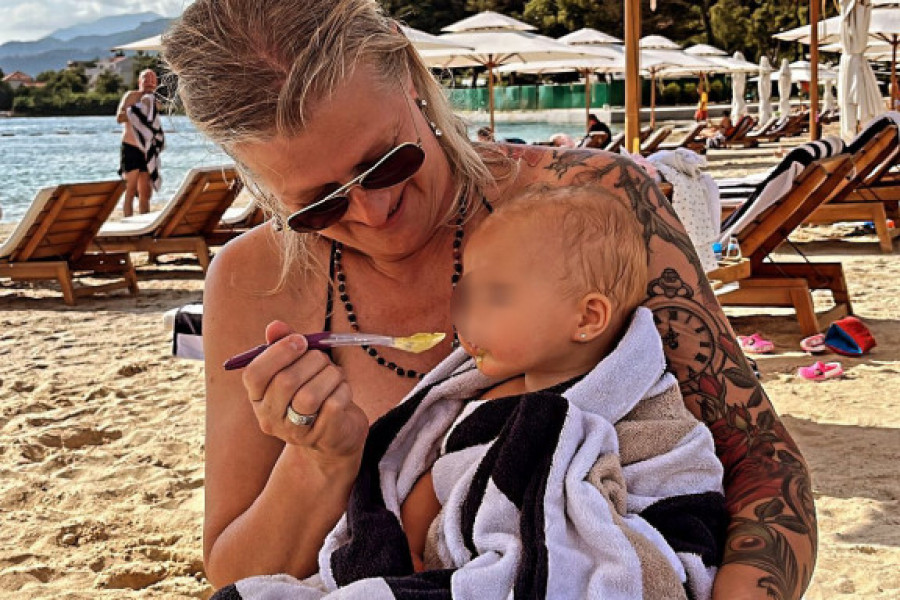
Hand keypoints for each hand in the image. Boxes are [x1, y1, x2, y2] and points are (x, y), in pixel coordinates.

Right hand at [241, 320, 367, 461]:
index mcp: (258, 397)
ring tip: (335, 374)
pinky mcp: (322, 437)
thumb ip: (284, 345)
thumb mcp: (298, 366)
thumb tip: (275, 326)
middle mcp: (270, 418)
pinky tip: (343, 390)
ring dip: (329, 375)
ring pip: (309, 397)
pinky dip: (343, 390)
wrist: (336, 434)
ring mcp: (295, 432)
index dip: (278, 352)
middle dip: (311, 360)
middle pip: (285, 382)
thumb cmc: (314, 391)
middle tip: (323, 358)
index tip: (300, 340)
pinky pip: (333, 405)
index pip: (254, 374)